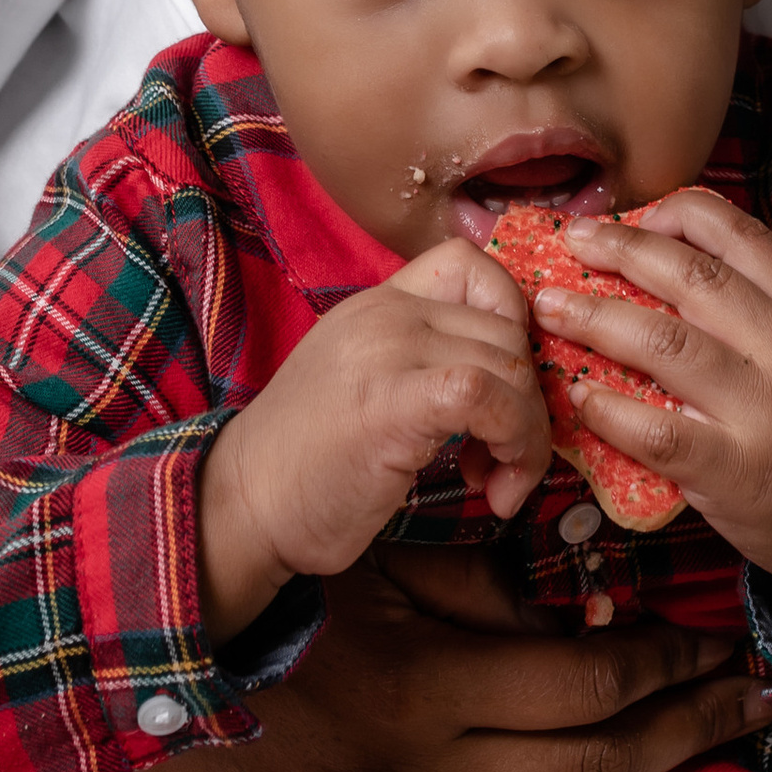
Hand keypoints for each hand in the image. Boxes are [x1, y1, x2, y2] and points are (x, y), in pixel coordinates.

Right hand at [115, 548, 771, 771]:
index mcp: (426, 687)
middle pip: (591, 769)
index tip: (727, 650)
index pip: (590, 684)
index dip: (673, 669)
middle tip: (762, 714)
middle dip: (692, 740)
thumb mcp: (371, 565)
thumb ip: (479, 588)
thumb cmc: (254, 599)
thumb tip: (581, 610)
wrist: (113, 676)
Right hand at [198, 240, 547, 638]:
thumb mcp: (369, 384)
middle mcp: (386, 313)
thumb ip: (425, 362)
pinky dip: (513, 442)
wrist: (242, 506)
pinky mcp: (393, 400)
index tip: (504, 386)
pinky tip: (492, 487)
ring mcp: (387, 350)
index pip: (471, 266)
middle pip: (508, 329)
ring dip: (526, 436)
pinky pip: (487, 396)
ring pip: (509, 366)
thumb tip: (510, 384)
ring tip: (498, 482)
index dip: (512, 321)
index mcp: (379, 304)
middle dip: (528, 401)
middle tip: (504, 461)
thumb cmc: (310, 465)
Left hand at [539, 195, 771, 657]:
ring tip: (550, 307)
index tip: (629, 215)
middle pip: (691, 276)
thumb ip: (759, 309)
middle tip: (570, 242)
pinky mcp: (735, 472)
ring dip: (595, 318)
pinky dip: (609, 409)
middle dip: (619, 249)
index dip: (676, 212)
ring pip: (665, 344)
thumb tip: (661, 262)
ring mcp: (763, 412)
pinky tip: (579, 397)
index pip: (740, 234)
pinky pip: (658, 431)